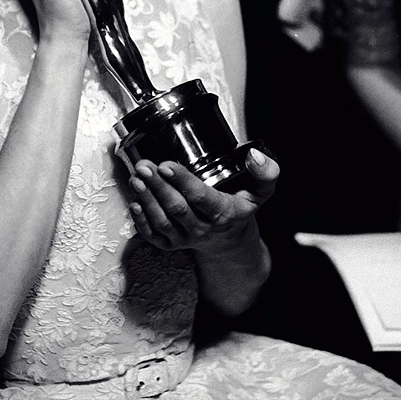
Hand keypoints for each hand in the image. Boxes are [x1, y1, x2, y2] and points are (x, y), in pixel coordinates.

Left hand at [128, 147, 279, 255]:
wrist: (231, 242)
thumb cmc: (241, 208)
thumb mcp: (261, 191)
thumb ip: (265, 172)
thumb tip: (254, 155)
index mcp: (224, 213)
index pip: (201, 198)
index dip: (183, 181)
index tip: (166, 165)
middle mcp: (203, 228)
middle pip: (177, 209)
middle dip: (158, 187)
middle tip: (144, 167)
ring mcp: (185, 238)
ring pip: (162, 222)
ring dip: (147, 200)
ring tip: (136, 178)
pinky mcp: (172, 244)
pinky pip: (154, 237)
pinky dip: (142, 221)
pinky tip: (134, 202)